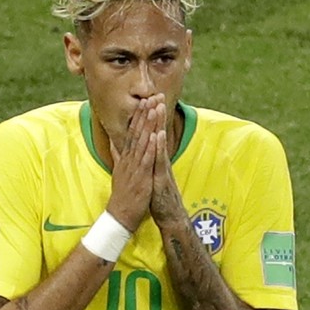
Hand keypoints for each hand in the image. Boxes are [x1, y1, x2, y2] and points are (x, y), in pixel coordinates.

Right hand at [106, 98, 158, 231]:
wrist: (120, 214)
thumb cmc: (122, 193)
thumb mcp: (119, 170)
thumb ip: (117, 154)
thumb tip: (113, 142)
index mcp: (125, 157)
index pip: (132, 132)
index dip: (139, 116)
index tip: (145, 101)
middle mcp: (129, 158)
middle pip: (137, 132)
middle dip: (145, 114)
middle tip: (151, 97)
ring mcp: (135, 167)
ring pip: (142, 142)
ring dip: (148, 125)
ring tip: (154, 109)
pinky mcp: (141, 177)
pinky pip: (147, 159)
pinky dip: (151, 147)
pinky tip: (156, 135)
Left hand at [149, 98, 186, 227]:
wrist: (169, 215)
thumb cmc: (158, 196)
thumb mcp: (150, 175)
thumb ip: (146, 161)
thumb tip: (140, 150)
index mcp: (155, 159)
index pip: (153, 134)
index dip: (150, 118)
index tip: (148, 99)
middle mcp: (160, 160)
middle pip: (158, 133)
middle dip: (156, 114)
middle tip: (156, 94)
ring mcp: (162, 168)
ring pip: (160, 143)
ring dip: (159, 125)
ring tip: (157, 107)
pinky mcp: (162, 178)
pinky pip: (160, 161)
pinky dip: (159, 147)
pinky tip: (158, 134)